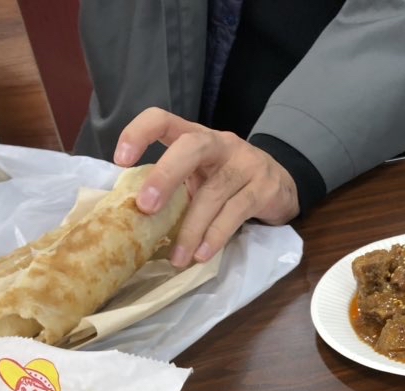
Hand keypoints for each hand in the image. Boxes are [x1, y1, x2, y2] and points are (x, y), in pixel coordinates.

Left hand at [113, 108, 300, 267]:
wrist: (284, 185)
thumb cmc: (230, 182)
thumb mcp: (202, 174)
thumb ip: (176, 185)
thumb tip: (134, 218)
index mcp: (197, 136)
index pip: (163, 119)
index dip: (139, 133)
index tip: (120, 161)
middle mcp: (222, 144)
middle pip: (191, 147)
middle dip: (165, 176)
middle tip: (146, 207)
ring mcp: (247, 164)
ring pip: (213, 192)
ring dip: (191, 228)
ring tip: (178, 257)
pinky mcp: (265, 188)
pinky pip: (235, 213)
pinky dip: (216, 236)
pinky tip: (203, 254)